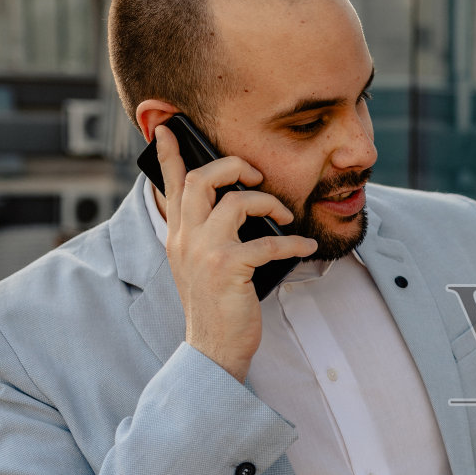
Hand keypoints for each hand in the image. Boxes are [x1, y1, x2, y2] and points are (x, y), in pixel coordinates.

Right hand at [155, 124, 316, 380]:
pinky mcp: (229, 268)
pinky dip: (294, 243)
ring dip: (269, 203)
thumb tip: (237, 205)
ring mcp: (205, 251)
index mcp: (178, 234)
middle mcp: (186, 238)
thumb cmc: (216, 306)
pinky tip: (307, 248)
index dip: (169, 152)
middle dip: (234, 166)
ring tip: (287, 216)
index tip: (168, 125)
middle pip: (203, 179)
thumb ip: (207, 235)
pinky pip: (269, 242)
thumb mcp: (201, 265)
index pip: (171, 184)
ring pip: (235, 201)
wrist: (213, 349)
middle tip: (257, 176)